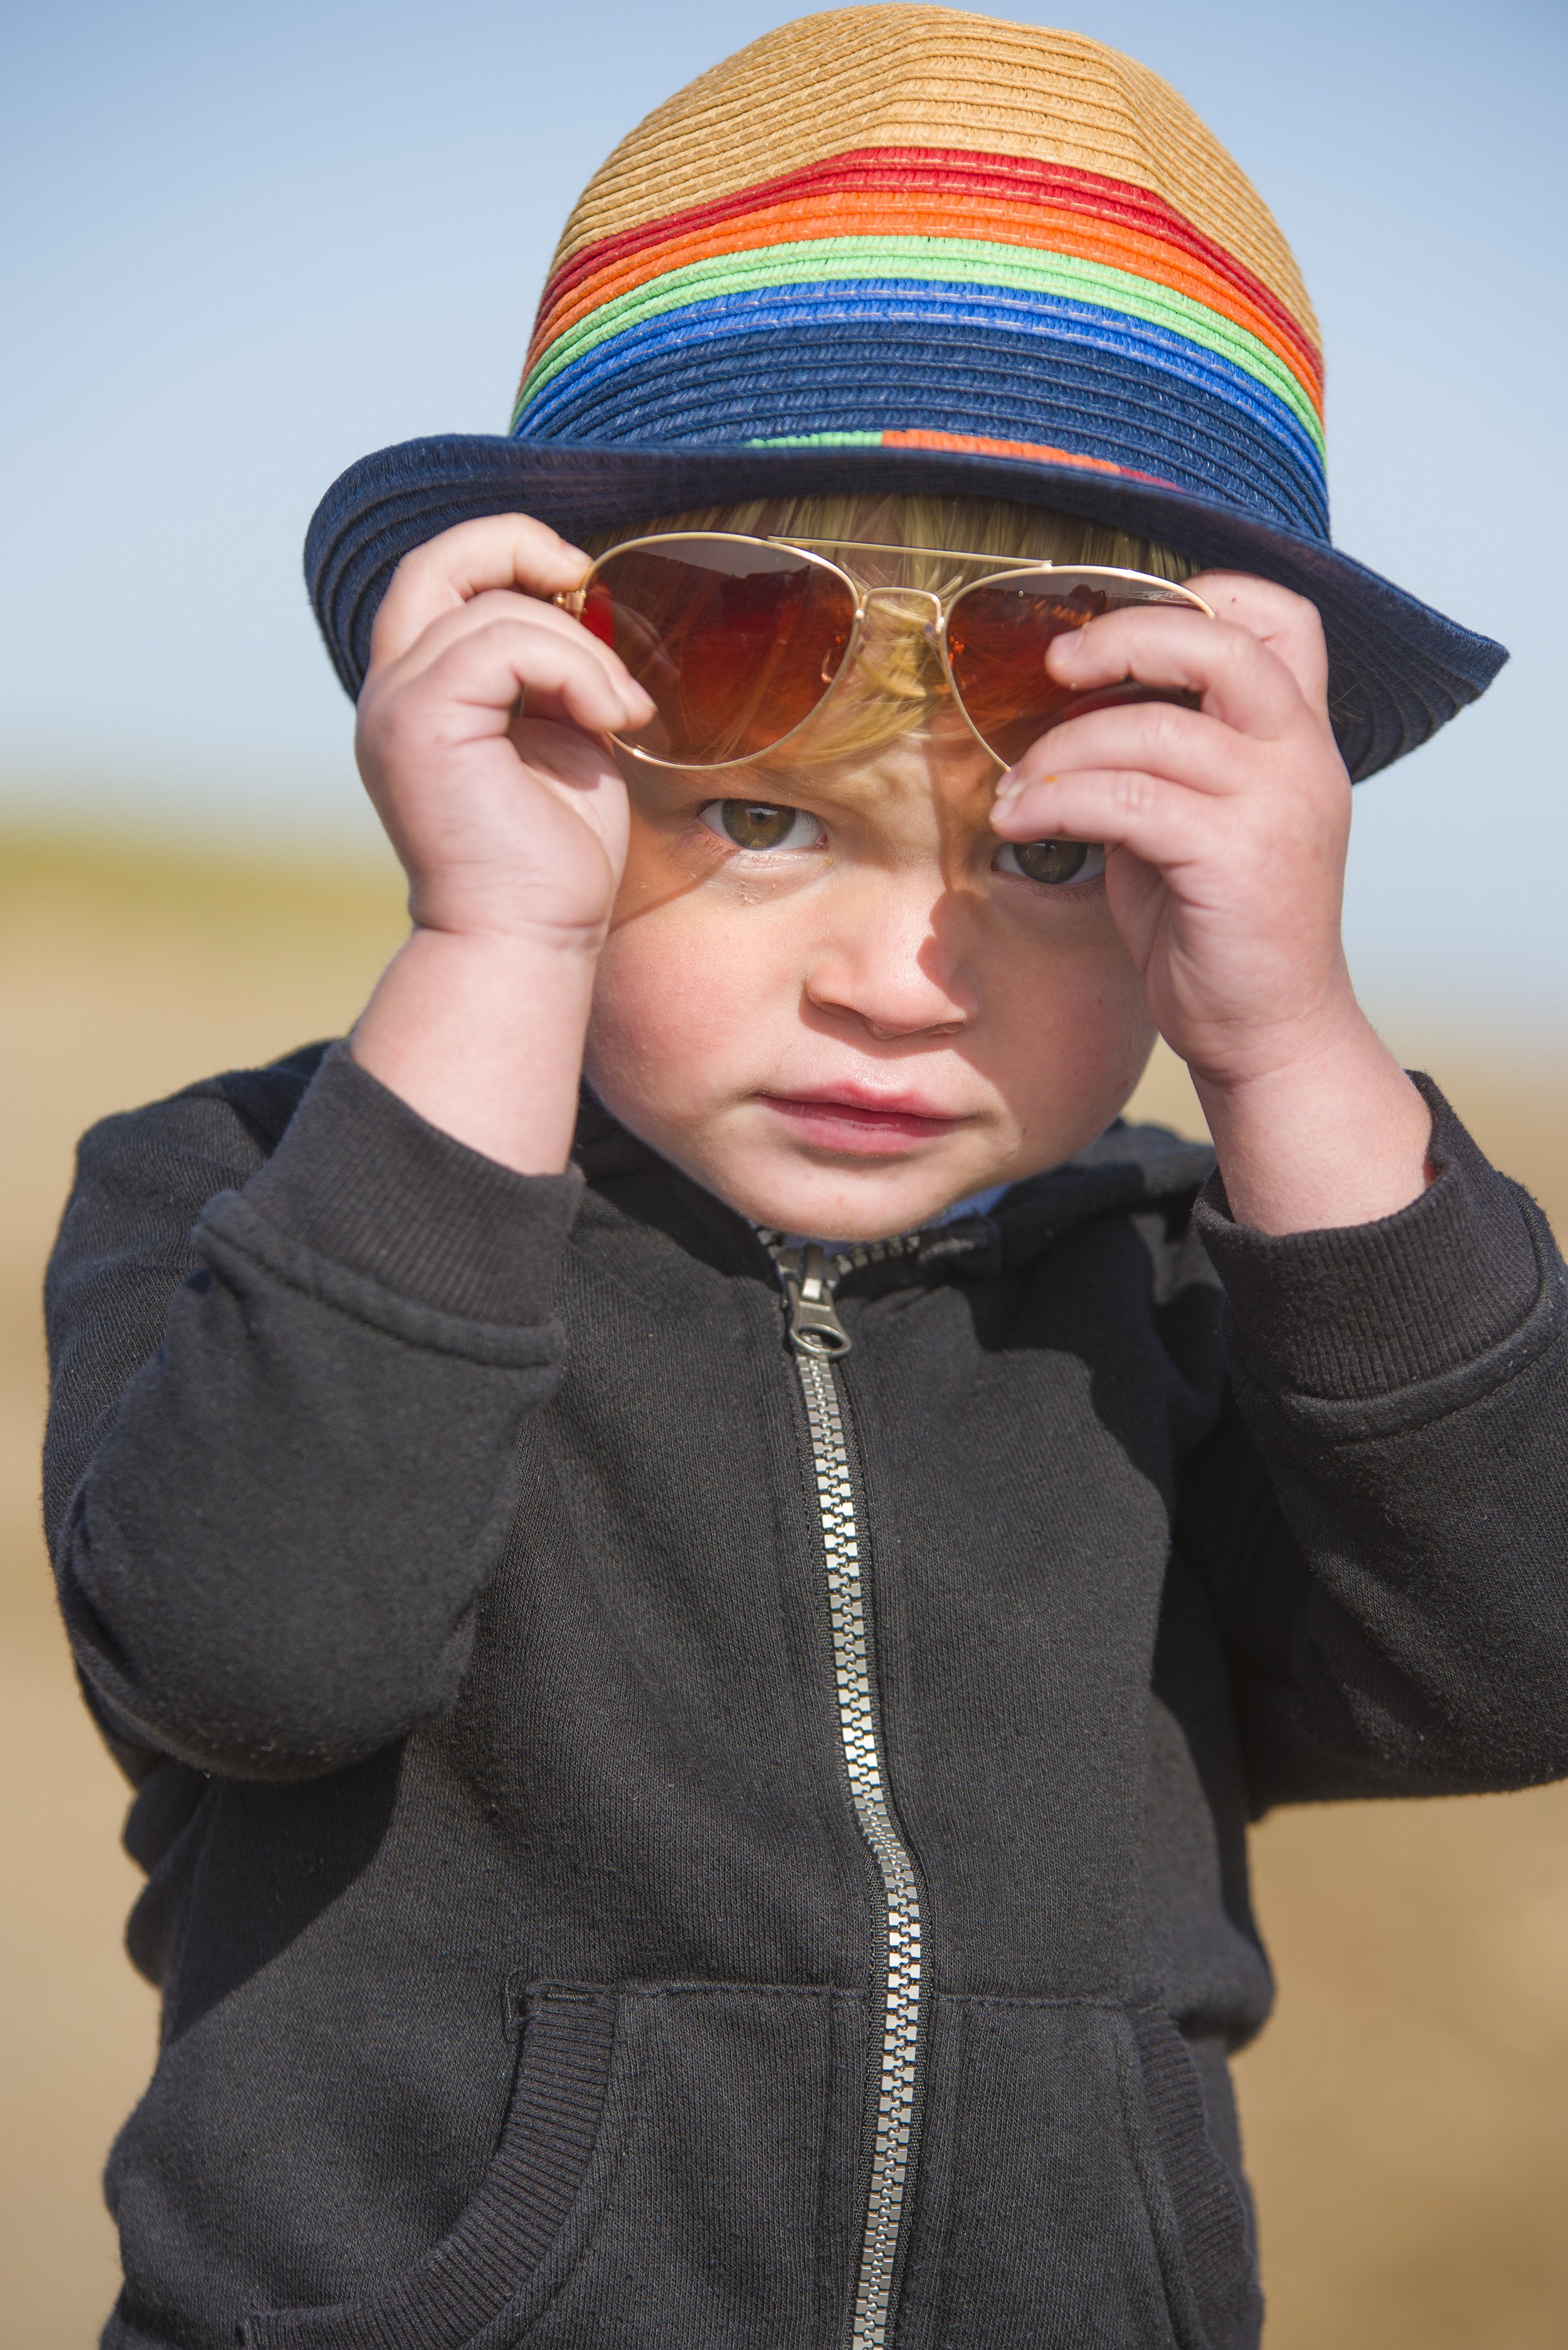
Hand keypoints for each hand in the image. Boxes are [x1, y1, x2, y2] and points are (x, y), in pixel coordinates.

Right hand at [356, 515, 654, 948]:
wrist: (529, 937)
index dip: (509, 556)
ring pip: (494, 609)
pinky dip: (575, 667)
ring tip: (623, 711)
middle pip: (435, 561)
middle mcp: (392, 694)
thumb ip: (558, 674)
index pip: (443, 580)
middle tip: (585, 579)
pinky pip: (504, 643)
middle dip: (517, 544)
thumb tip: (586, 610)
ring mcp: (397, 707)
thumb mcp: (565, 739)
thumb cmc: (553, 860)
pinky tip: (612, 717)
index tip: (580, 589)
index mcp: (421, 696)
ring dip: (582, 649)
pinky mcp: (420, 724)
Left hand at [991, 574, 1431, 1230]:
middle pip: (1222, 641)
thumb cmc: (1219, 929)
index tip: (1122, 630)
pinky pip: (1125, 799)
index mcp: (1299, 736)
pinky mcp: (1237, 857)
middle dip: (1125, 637)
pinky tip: (1021, 823)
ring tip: (1017, 790)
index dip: (1204, 592)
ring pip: (1152, 729)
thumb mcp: (1195, 820)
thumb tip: (1073, 705)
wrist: (1268, 1033)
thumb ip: (1164, 756)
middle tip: (1057, 666)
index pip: (1282, 615)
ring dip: (1061, 750)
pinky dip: (1056, 802)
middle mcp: (1302, 756)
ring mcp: (1277, 804)